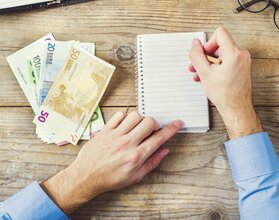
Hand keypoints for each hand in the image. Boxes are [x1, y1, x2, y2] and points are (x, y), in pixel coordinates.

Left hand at [41, 111, 181, 213]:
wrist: (86, 177)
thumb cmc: (110, 178)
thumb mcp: (135, 176)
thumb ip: (152, 162)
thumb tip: (164, 150)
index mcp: (136, 156)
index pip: (158, 138)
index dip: (171, 129)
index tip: (177, 124)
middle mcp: (127, 144)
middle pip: (149, 122)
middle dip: (154, 124)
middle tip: (152, 129)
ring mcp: (115, 135)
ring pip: (135, 116)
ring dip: (140, 119)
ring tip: (137, 127)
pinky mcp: (105, 130)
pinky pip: (119, 115)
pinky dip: (124, 117)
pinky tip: (124, 126)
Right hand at [188, 27, 262, 138]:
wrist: (236, 108)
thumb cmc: (225, 94)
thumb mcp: (204, 72)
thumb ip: (196, 55)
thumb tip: (194, 44)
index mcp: (234, 53)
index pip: (219, 33)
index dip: (208, 43)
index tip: (203, 54)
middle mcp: (241, 54)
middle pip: (219, 44)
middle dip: (206, 55)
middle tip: (198, 65)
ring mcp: (243, 61)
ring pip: (221, 53)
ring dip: (209, 62)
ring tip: (201, 73)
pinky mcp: (242, 66)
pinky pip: (226, 60)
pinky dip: (216, 66)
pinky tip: (208, 76)